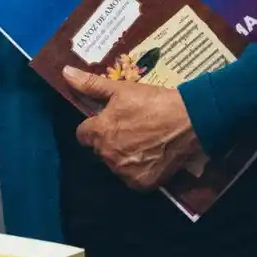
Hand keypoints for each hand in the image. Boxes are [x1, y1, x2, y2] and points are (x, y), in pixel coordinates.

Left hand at [63, 67, 204, 190]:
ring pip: (116, 164)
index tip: (111, 120)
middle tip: (132, 128)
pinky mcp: (142, 183)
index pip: (83, 135)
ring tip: (144, 141)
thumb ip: (90, 85)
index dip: (95, 126)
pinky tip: (152, 155)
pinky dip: (140, 169)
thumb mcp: (122, 89)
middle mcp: (109, 155)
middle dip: (110, 140)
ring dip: (124, 156)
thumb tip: (65, 73)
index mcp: (100, 132)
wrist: (192, 121)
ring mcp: (125, 172)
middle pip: (100, 150)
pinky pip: (133, 178)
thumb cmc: (155, 102)